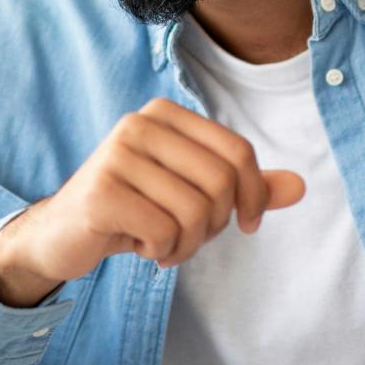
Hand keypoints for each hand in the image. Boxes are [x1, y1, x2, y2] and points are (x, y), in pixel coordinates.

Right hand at [0, 97, 304, 306]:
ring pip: (194, 211)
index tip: (247, 224)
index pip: (238, 152)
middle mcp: (140, 123)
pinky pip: (163, 230)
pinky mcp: (101, 191)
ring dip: (187, 244)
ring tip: (163, 244)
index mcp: (166, 114)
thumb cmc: (135, 208)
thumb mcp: (192, 193)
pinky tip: (140, 246)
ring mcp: (116, 155)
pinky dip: (161, 250)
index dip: (254, 196)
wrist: (64, 234)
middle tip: (189, 238)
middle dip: (215, 225)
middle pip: (220, 183)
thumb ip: (244, 187)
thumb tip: (301, 187)